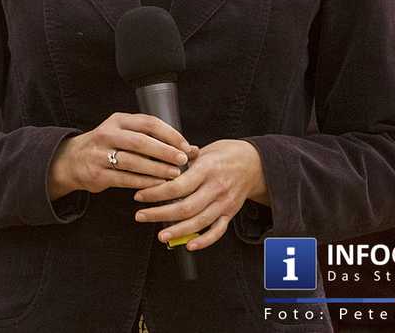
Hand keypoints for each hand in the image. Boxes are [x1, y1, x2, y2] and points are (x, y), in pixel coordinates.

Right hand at [47, 113, 195, 198]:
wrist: (73, 160)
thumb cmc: (109, 146)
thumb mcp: (125, 134)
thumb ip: (154, 140)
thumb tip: (192, 149)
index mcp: (117, 121)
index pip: (148, 123)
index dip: (169, 134)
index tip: (186, 146)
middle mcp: (107, 134)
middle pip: (140, 141)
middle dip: (164, 151)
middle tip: (183, 160)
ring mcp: (100, 154)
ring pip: (133, 161)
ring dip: (156, 169)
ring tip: (174, 174)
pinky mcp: (98, 174)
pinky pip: (125, 179)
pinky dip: (144, 182)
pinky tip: (158, 185)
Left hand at [133, 138, 265, 251]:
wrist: (255, 162)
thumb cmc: (225, 154)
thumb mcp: (204, 150)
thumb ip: (182, 158)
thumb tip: (158, 160)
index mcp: (206, 169)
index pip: (177, 186)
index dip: (156, 193)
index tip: (139, 196)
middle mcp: (216, 188)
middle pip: (185, 208)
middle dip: (159, 214)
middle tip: (140, 216)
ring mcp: (224, 203)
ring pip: (199, 222)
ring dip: (177, 232)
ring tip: (160, 235)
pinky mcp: (230, 213)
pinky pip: (217, 231)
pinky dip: (204, 241)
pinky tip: (189, 245)